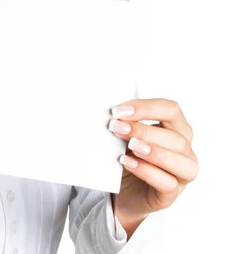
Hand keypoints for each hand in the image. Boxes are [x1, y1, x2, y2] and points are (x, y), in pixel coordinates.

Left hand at [108, 98, 198, 221]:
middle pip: (175, 136)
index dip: (146, 108)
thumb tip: (116, 115)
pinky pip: (167, 183)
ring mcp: (182, 173)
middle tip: (117, 127)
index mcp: (178, 128)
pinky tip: (128, 163)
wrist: (124, 190)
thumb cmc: (131, 156)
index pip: (171, 110)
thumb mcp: (129, 136)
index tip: (119, 111)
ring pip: (180, 160)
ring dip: (152, 150)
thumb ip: (128, 124)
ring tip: (130, 145)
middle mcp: (185, 150)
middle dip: (143, 130)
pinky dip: (146, 171)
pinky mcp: (172, 193)